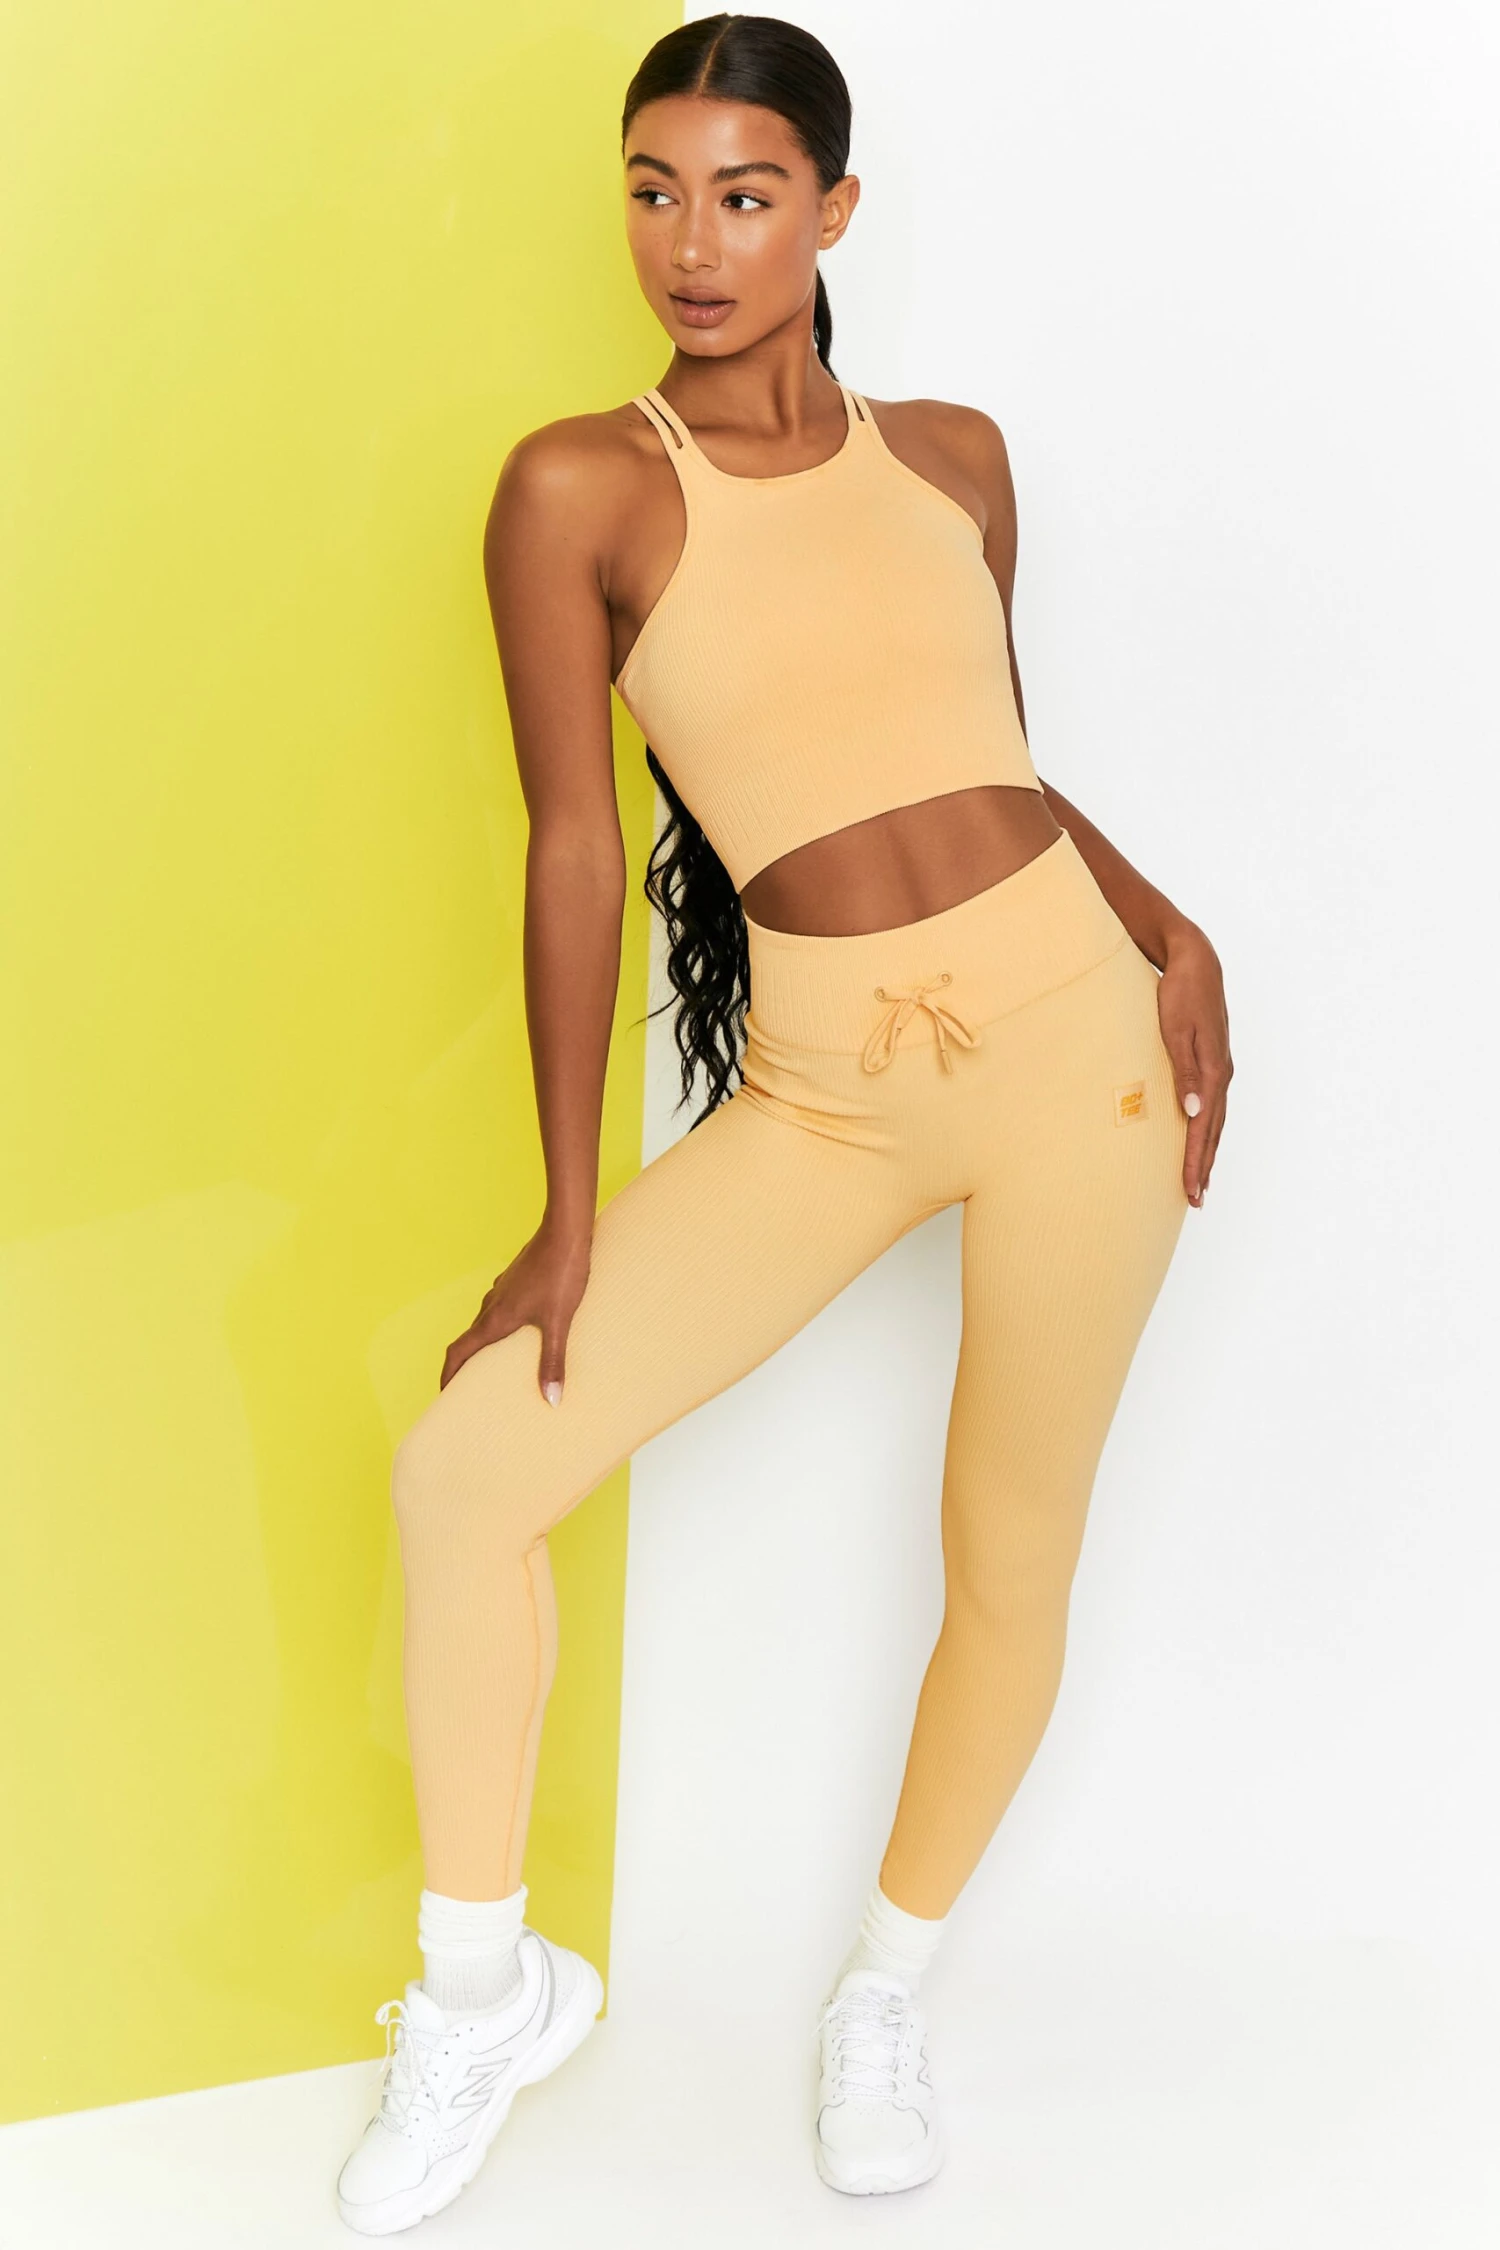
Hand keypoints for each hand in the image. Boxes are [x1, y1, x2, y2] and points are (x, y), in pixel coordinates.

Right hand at [440, 1213, 593, 1398]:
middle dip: (468, 1365)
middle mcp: (492, 1303)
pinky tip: (525, 1330)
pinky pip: (502, 1308)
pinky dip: (504, 1326)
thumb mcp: (559, 1322)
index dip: (448, 1374)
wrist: (566, 1231)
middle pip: (470, 1339)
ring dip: (487, 1343)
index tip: (444, 1394)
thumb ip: (554, 1361)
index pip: (458, 1351)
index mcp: (494, 1318)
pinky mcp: (517, 1279)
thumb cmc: (561, 1274)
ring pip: (486, 1322)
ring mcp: (503, 1289)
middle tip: (475, 1388)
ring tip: (501, 1363)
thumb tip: (552, 1400)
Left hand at [1156, 923, 1232, 1207]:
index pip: (1202, 1127)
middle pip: (1213, 1131)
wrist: (1196, 961)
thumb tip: (1191, 1112)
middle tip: (1195, 1200)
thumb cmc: (1180, 993)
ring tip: (1200, 1181)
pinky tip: (1201, 1138)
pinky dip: (1208, 1129)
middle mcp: (1220, 1075)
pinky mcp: (1214, 1063)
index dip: (1195, 1161)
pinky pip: (1213, 1107)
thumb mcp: (1175, 1029)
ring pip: (1215, 1121)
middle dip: (1203, 1166)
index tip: (1190, 1189)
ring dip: (1207, 1152)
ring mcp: (1220, 1069)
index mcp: (1212, 1071)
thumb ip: (1183, 1071)